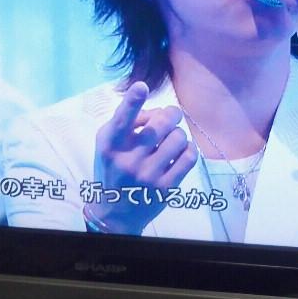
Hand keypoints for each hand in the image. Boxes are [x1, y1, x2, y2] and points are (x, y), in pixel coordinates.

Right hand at [88, 82, 197, 233]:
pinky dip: (189, 150)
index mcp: (111, 145)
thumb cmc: (112, 168)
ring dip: (178, 134)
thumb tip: (159, 112)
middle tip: (171, 116)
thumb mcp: (108, 144)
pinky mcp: (166, 188)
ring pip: (179, 138)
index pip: (122, 120)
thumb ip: (128, 123)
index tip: (141, 86)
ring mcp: (148, 176)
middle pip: (161, 123)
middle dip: (171, 114)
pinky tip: (181, 153)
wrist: (115, 212)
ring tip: (171, 140)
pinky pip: (189, 158)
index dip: (132, 102)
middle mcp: (128, 160)